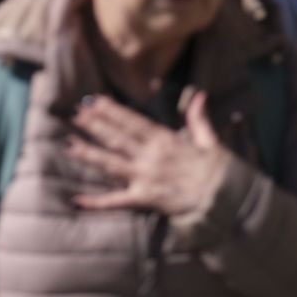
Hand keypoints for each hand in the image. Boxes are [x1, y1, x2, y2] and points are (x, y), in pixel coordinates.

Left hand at [67, 90, 229, 215]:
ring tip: (70, 145)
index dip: (112, 111)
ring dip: (90, 154)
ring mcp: (146, 177)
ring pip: (112, 164)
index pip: (133, 122)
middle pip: (118, 139)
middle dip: (96, 126)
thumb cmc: (219, 170)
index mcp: (165, 141)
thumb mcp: (209, 140)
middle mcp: (151, 156)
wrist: (226, 199)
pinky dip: (97, 202)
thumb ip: (198, 118)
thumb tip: (199, 95)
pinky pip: (117, 201)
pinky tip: (77, 199)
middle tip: (75, 114)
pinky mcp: (145, 199)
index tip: (94, 101)